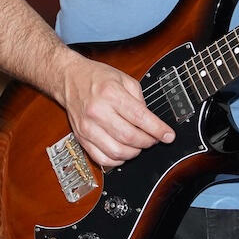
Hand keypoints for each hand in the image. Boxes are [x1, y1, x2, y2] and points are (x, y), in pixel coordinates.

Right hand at [60, 54, 174, 167]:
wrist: (70, 78)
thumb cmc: (97, 77)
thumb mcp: (124, 78)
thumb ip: (139, 99)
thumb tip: (149, 121)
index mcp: (111, 94)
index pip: (140, 117)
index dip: (157, 129)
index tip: (168, 135)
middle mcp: (98, 112)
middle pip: (130, 137)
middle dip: (148, 141)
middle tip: (154, 138)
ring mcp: (88, 127)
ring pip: (117, 151)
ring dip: (134, 152)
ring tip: (139, 144)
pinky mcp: (81, 138)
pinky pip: (101, 159)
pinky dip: (117, 160)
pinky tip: (124, 152)